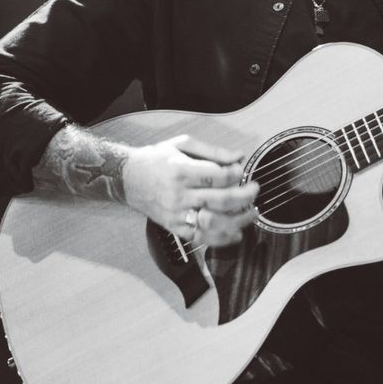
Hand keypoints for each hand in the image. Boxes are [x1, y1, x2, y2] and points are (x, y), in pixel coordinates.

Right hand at [122, 134, 258, 246]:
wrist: (127, 178)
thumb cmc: (156, 159)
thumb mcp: (182, 144)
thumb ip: (213, 150)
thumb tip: (239, 156)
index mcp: (181, 171)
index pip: (218, 176)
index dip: (237, 174)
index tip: (243, 171)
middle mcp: (179, 194)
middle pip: (220, 200)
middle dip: (244, 196)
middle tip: (255, 190)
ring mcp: (177, 214)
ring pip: (213, 223)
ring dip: (238, 220)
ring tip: (251, 213)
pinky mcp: (175, 227)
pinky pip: (201, 238)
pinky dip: (221, 239)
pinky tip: (235, 234)